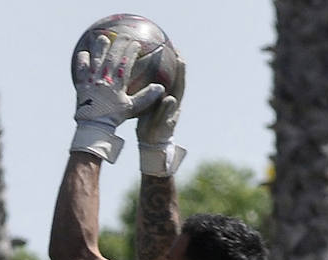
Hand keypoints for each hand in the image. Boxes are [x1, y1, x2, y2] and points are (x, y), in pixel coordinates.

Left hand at [71, 34, 164, 163]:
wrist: (94, 127)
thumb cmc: (113, 118)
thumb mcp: (131, 107)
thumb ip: (145, 97)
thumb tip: (161, 88)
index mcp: (118, 83)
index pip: (126, 62)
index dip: (131, 51)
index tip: (136, 43)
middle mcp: (105, 78)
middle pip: (113, 56)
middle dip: (119, 44)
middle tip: (123, 36)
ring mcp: (93, 80)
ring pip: (97, 59)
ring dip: (100, 47)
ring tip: (102, 38)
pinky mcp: (82, 85)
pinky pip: (81, 70)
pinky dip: (82, 61)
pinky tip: (83, 53)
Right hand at [136, 54, 186, 175]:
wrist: (151, 145)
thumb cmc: (154, 136)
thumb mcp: (158, 125)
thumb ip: (164, 112)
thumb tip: (170, 98)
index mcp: (174, 103)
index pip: (180, 82)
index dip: (180, 69)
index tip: (179, 54)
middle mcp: (172, 99)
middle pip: (176, 77)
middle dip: (175, 61)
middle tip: (171, 46)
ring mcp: (165, 101)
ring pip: (167, 80)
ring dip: (166, 66)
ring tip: (161, 52)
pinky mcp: (157, 103)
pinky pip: (157, 86)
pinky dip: (154, 76)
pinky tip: (146, 69)